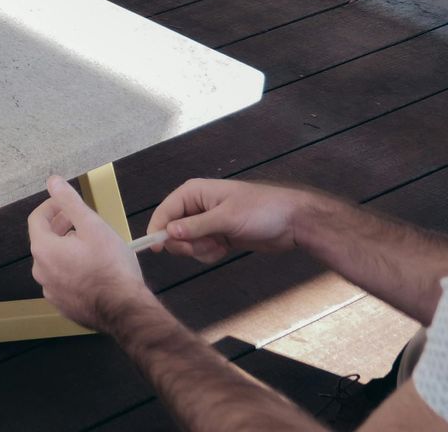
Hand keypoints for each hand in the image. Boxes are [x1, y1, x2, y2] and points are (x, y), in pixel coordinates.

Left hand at [28, 175, 152, 331]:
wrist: (125, 310)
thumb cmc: (111, 266)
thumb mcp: (93, 226)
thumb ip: (70, 202)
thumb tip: (52, 181)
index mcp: (43, 249)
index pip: (37, 219)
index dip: (51, 206)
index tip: (66, 203)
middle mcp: (40, 271)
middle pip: (45, 240)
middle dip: (60, 226)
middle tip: (79, 221)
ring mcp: (51, 292)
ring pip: (54, 262)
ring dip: (66, 249)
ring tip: (88, 244)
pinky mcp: (64, 306)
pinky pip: (63, 282)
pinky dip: (71, 270)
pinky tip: (91, 270)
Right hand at [145, 178, 310, 264]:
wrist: (292, 222)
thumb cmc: (260, 211)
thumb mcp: (226, 219)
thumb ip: (196, 226)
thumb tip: (168, 232)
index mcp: (193, 193)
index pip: (165, 211)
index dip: (157, 229)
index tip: (156, 248)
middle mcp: (196, 206)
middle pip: (173, 229)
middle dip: (185, 243)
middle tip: (202, 247)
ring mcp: (207, 222)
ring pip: (187, 242)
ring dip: (200, 249)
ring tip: (220, 245)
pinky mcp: (218, 236)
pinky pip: (201, 249)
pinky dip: (210, 253)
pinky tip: (225, 249)